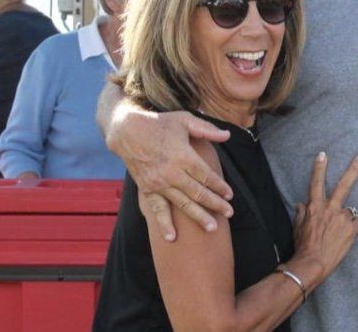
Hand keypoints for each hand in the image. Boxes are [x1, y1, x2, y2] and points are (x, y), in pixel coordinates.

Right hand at [110, 107, 232, 239]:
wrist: (127, 131)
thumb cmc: (160, 123)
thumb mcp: (185, 119)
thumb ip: (207, 129)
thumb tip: (227, 135)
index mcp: (183, 156)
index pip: (206, 176)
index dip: (220, 186)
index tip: (230, 195)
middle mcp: (172, 173)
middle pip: (198, 193)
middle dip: (216, 204)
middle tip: (229, 214)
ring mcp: (159, 183)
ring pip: (183, 204)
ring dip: (198, 216)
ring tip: (212, 228)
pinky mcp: (148, 189)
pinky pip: (157, 209)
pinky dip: (164, 224)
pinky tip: (172, 238)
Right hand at [291, 152, 357, 284]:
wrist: (312, 264)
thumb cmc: (303, 247)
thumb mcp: (297, 228)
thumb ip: (302, 213)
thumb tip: (301, 204)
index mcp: (315, 207)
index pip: (316, 183)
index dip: (319, 168)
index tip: (323, 154)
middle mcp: (330, 209)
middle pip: (344, 184)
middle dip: (354, 169)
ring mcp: (343, 218)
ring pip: (349, 212)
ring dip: (345, 220)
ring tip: (337, 235)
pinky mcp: (352, 229)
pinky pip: (357, 225)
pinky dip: (353, 230)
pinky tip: (345, 238)